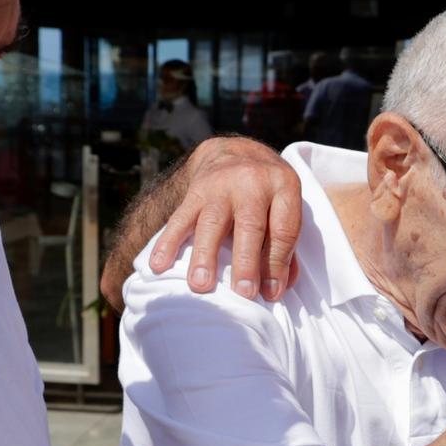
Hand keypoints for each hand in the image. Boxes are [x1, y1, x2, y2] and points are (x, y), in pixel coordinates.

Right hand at [146, 137, 301, 300]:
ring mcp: (220, 184)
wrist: (235, 152)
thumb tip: (277, 289)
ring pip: (211, 222)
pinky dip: (168, 242)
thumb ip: (286, 248)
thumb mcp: (286, 208)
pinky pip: (180, 218)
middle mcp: (252, 181)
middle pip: (249, 225)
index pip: (282, 230)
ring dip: (205, 256)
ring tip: (200, 286)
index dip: (276, 264)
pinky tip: (159, 265)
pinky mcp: (194, 190)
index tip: (270, 293)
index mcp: (283, 185)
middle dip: (246, 262)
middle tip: (243, 293)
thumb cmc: (267, 192)